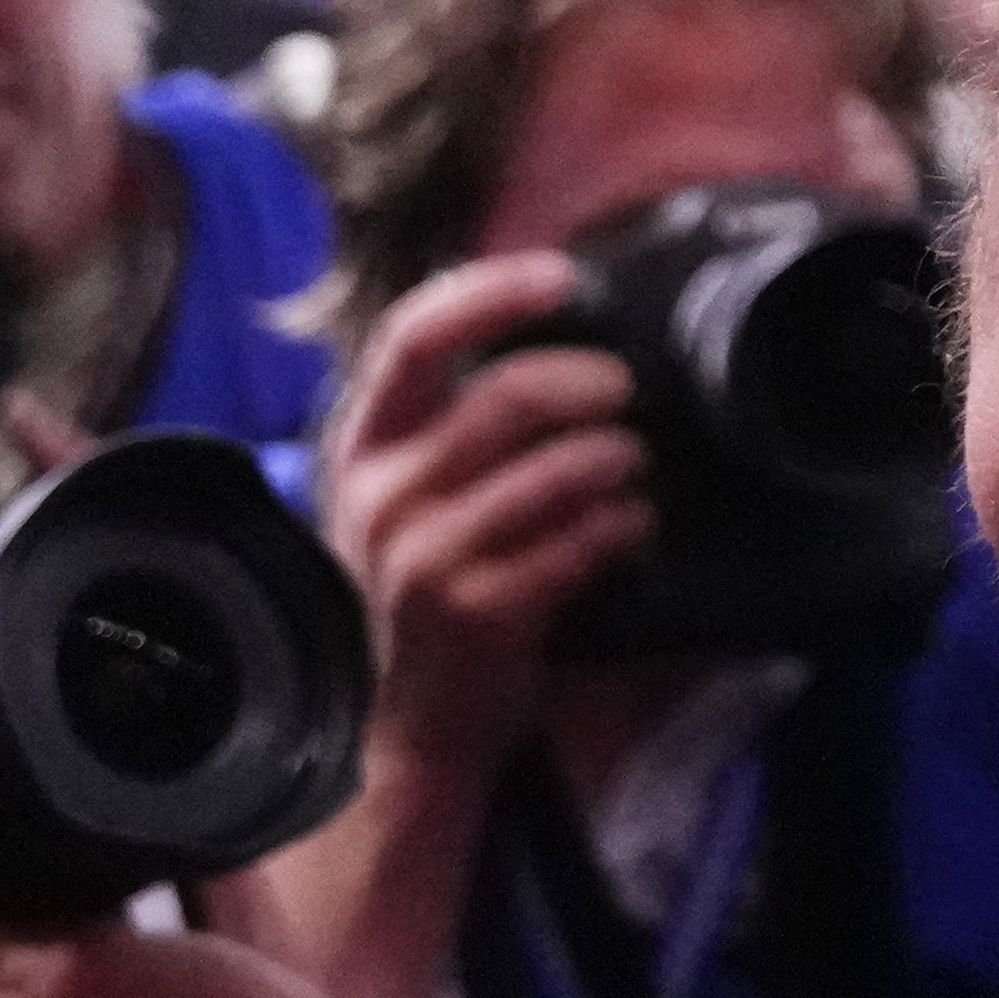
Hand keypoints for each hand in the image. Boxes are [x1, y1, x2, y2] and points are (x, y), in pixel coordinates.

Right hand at [313, 254, 653, 786]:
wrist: (415, 721)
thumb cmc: (438, 577)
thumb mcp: (421, 486)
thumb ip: (464, 412)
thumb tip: (562, 320)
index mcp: (365, 445)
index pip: (412, 337)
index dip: (491, 293)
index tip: (562, 276)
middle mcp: (380, 496)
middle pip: (508, 395)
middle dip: (593, 383)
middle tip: (627, 393)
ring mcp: (423, 560)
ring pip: (554, 470)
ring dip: (618, 459)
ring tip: (633, 466)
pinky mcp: (475, 614)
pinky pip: (577, 543)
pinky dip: (623, 526)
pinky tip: (632, 528)